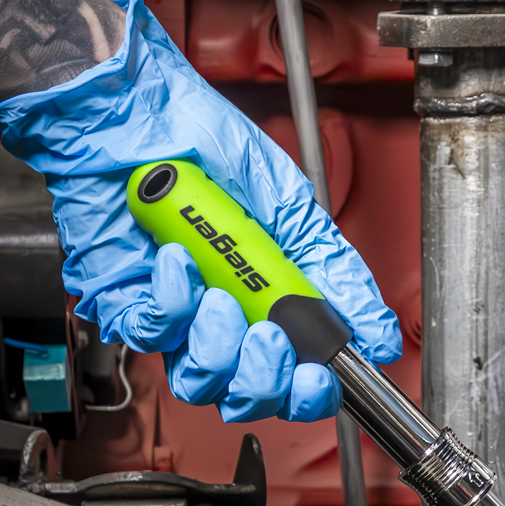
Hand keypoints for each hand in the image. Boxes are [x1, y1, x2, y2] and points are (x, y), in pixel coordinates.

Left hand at [0, 0, 400, 422]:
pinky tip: (177, 260)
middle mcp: (227, 322)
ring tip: (219, 293)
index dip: (309, 394)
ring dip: (216, 344)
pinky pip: (152, 334)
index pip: (297, 380)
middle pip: (248, 397)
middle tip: (268, 336)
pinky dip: (171, 301)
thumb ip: (336, 275)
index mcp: (273, 307)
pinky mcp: (125, 303)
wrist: (137, 109)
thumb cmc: (209, 145)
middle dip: (264, 378)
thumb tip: (379, 336)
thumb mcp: (294, 209)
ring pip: (199, 382)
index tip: (317, 377)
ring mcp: (177, 318)